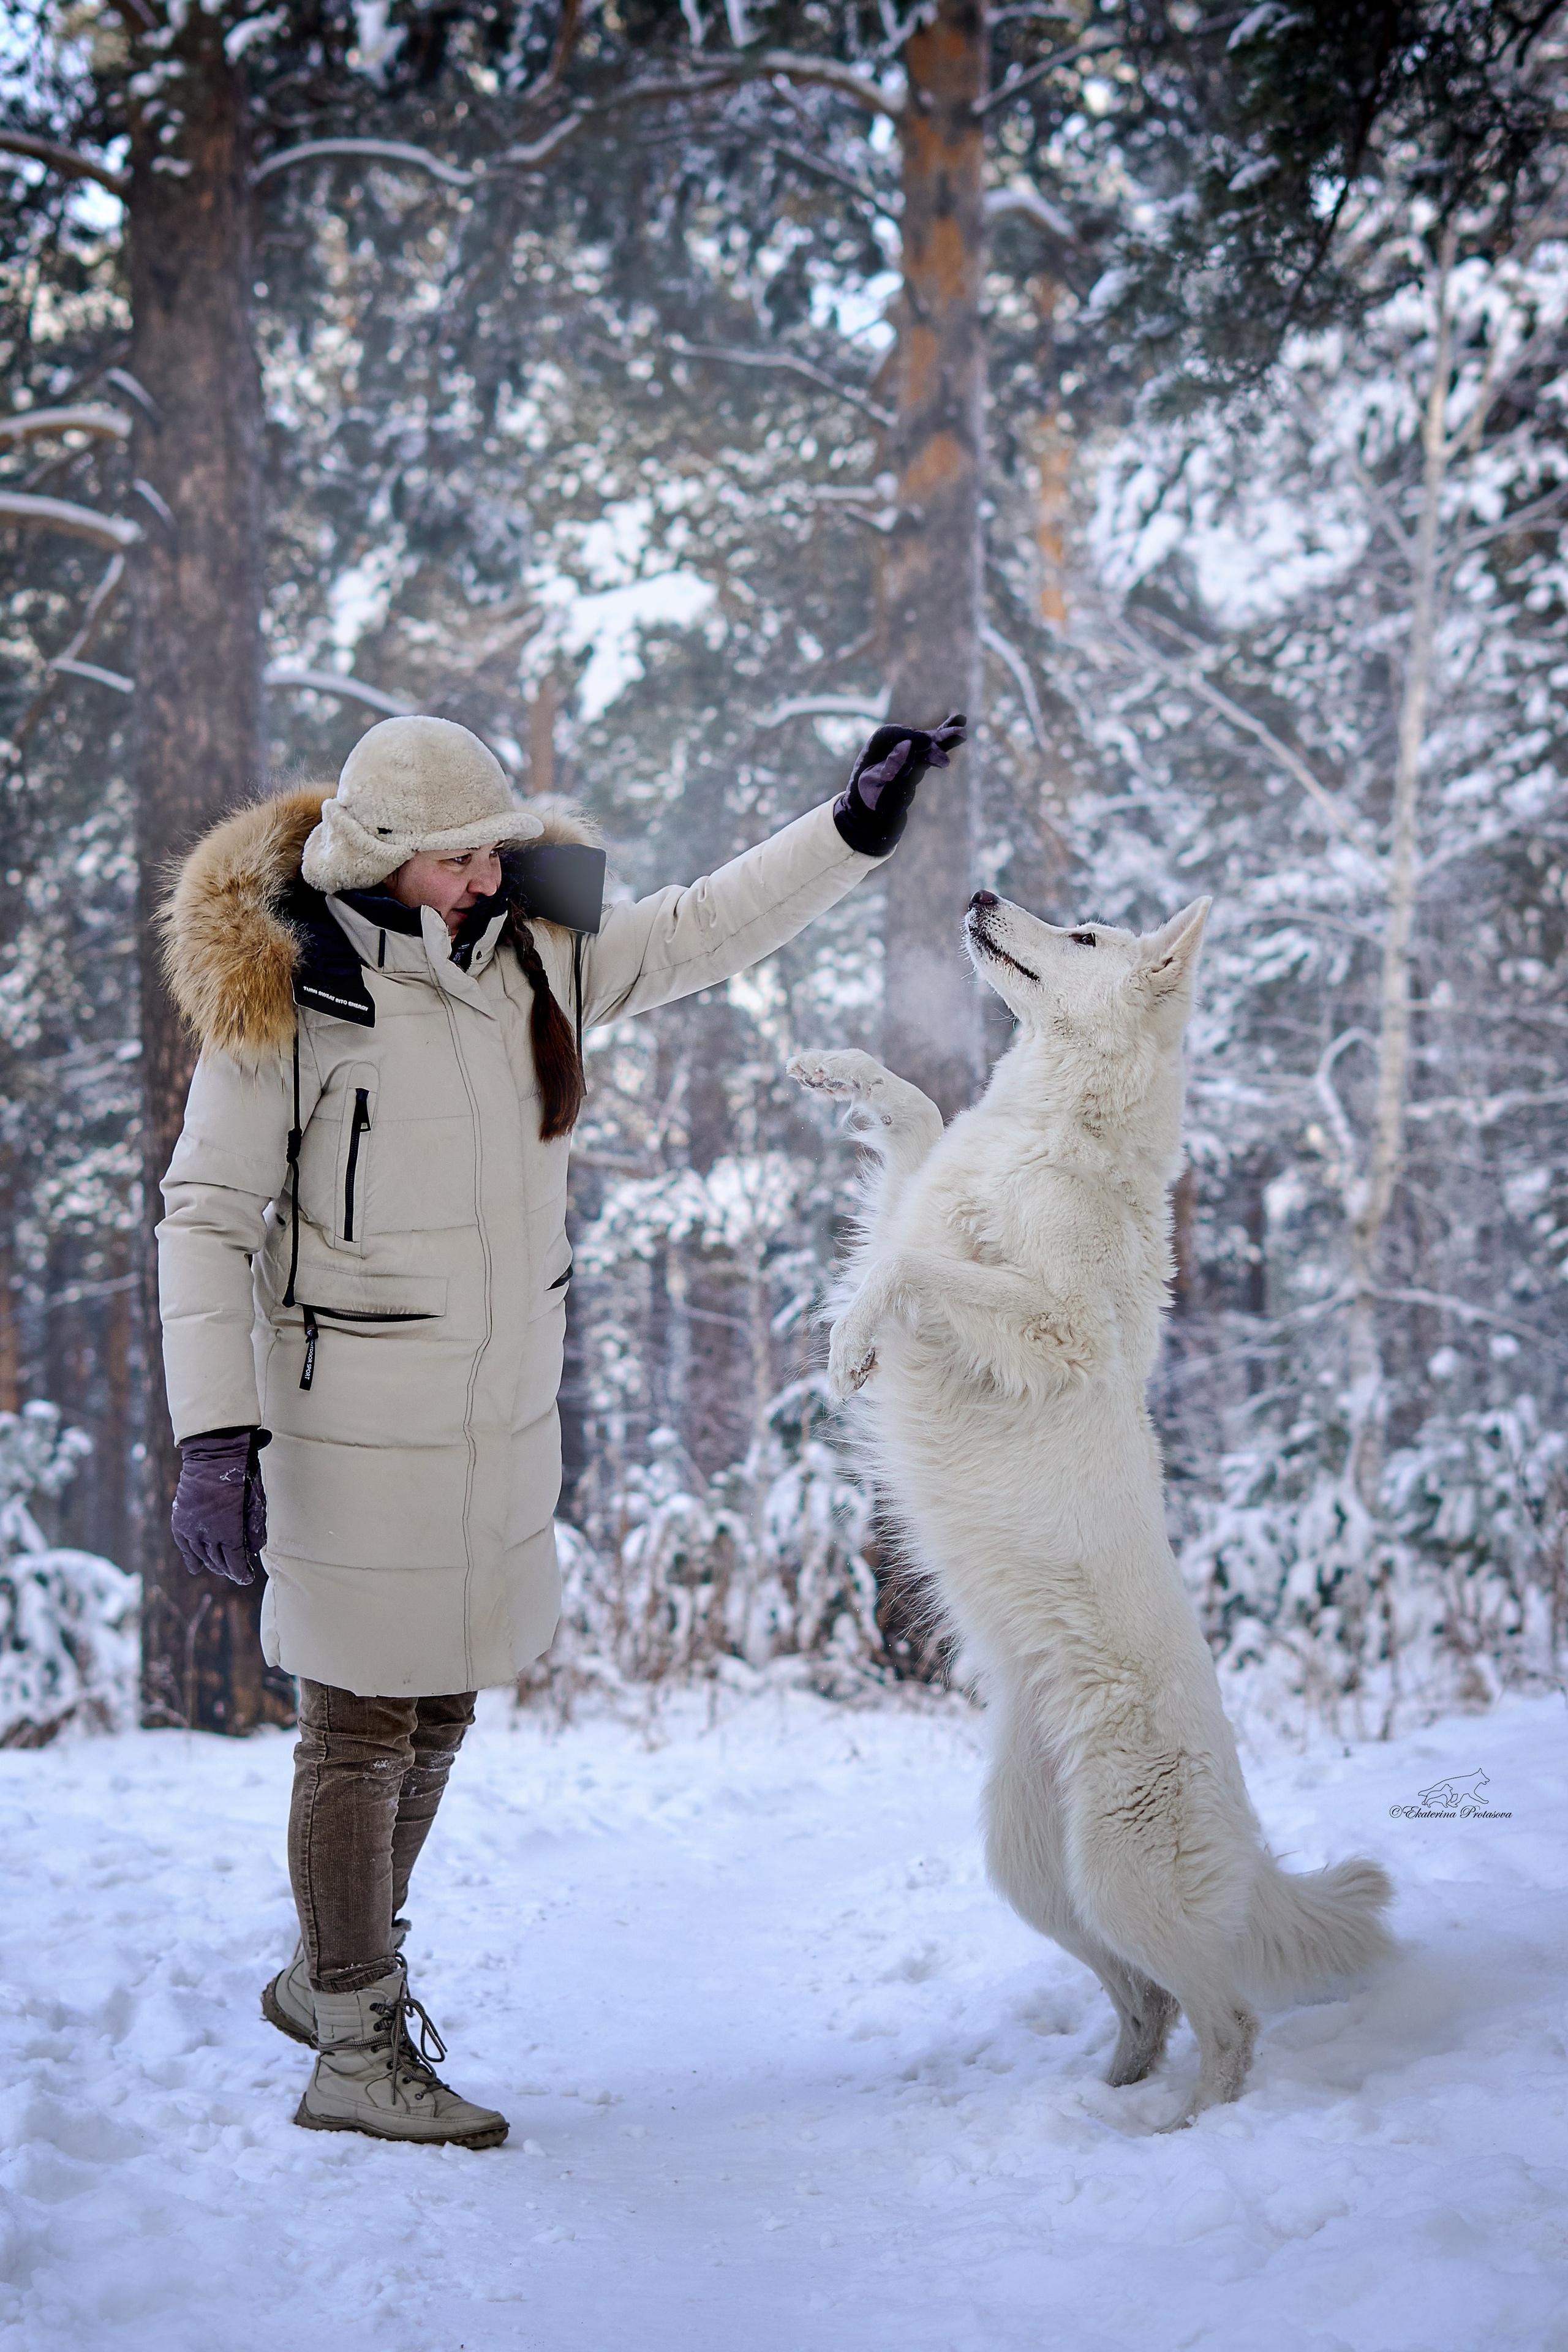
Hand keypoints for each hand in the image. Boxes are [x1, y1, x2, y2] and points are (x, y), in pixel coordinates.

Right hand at [171, 1427, 270, 1586]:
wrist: (214, 1454)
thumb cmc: (241, 1474)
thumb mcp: (256, 1501)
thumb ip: (254, 1528)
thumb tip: (253, 1549)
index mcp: (229, 1530)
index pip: (235, 1561)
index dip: (241, 1573)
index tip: (246, 1578)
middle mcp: (208, 1533)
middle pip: (218, 1561)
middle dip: (228, 1569)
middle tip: (236, 1572)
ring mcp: (192, 1526)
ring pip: (201, 1555)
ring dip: (211, 1564)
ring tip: (220, 1568)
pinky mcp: (180, 1519)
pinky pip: (184, 1544)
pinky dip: (190, 1556)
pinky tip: (195, 1567)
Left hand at [832, 712, 966, 855]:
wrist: (869, 819)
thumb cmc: (869, 806)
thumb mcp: (877, 791)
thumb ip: (892, 770)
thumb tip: (907, 746)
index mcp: (873, 752)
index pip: (890, 734)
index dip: (910, 736)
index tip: (928, 743)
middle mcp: (889, 749)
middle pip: (912, 738)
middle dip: (931, 742)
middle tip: (948, 754)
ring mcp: (904, 756)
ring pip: (925, 744)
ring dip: (943, 738)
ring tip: (963, 733)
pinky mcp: (916, 763)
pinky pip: (931, 750)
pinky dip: (944, 740)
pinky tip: (960, 719)